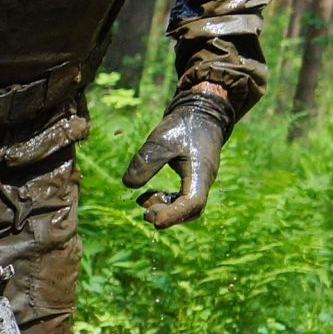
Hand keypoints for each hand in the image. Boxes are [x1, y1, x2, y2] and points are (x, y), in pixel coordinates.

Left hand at [122, 88, 233, 228]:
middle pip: (192, 211)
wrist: (200, 114)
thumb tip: (129, 185)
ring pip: (187, 206)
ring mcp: (199, 181)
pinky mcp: (193, 180)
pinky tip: (148, 195)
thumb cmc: (183, 126)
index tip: (153, 219)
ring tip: (143, 200)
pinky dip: (165, 201)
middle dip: (168, 216)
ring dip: (165, 208)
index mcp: (201, 172)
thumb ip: (145, 162)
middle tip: (145, 213)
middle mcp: (204, 181)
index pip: (193, 202)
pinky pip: (182, 199)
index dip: (173, 215)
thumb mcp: (161, 140)